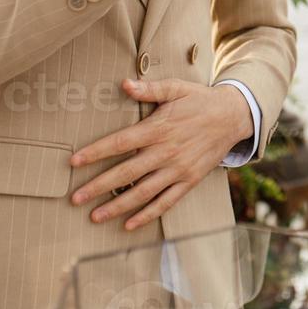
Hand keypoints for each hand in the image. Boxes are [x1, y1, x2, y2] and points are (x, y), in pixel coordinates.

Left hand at [69, 79, 253, 230]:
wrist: (233, 116)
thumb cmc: (199, 100)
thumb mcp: (176, 88)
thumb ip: (150, 88)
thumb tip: (124, 84)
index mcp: (159, 128)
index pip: (120, 142)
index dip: (96, 152)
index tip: (74, 161)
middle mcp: (167, 152)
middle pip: (127, 173)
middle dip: (99, 186)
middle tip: (75, 198)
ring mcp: (178, 169)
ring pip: (143, 192)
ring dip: (118, 206)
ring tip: (95, 216)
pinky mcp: (189, 180)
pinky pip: (167, 201)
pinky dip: (148, 215)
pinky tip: (129, 224)